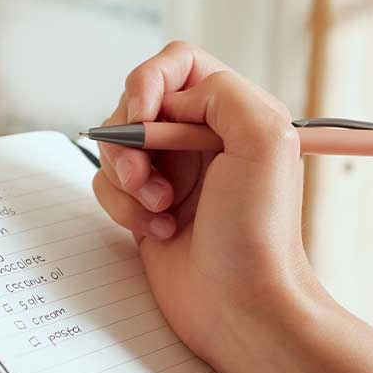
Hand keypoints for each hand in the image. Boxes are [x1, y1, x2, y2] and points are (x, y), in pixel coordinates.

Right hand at [92, 41, 372, 372]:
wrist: (242, 307)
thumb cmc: (258, 233)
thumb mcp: (264, 139)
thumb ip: (221, 92)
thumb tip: (171, 99)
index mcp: (235, 113)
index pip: (177, 64)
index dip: (150, 83)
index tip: (143, 116)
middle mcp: (203, 138)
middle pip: (136, 104)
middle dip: (132, 141)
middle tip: (147, 179)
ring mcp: (173, 174)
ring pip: (116, 148)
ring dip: (127, 180)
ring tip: (159, 212)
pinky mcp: (147, 208)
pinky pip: (108, 187)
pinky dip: (123, 208)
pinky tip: (156, 233)